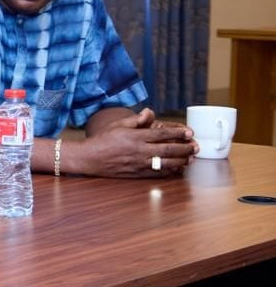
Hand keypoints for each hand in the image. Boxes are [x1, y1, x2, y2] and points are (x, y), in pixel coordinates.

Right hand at [79, 109, 197, 176]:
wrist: (90, 158)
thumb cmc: (103, 139)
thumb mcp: (117, 125)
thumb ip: (135, 119)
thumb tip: (150, 112)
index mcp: (134, 136)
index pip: (161, 133)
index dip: (178, 132)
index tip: (189, 132)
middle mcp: (138, 150)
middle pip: (167, 149)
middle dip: (185, 148)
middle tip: (196, 146)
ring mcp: (138, 163)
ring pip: (166, 163)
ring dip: (181, 161)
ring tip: (191, 158)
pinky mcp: (137, 174)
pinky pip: (158, 173)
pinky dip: (170, 171)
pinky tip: (178, 168)